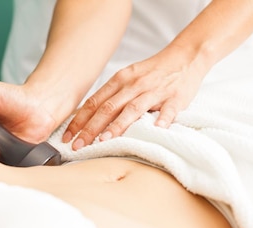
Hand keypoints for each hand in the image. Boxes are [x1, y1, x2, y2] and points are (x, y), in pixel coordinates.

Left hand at [62, 46, 206, 149]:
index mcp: (120, 80)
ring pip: (132, 109)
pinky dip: (162, 120)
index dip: (79, 120)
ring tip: (105, 140)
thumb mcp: (128, 78)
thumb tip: (88, 117)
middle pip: (108, 108)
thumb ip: (112, 96)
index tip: (67, 136)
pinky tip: (156, 130)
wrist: (185, 57)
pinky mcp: (175, 98)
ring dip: (117, 126)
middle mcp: (134, 85)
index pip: (94, 102)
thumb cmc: (154, 72)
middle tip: (78, 145)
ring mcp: (155, 91)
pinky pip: (168, 110)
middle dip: (90, 128)